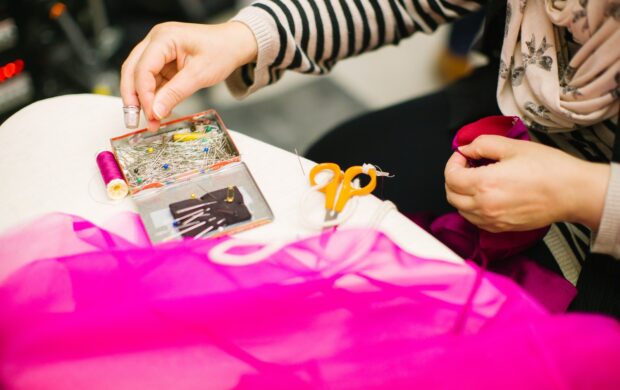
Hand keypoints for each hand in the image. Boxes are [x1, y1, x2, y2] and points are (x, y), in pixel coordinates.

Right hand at [120, 21, 257, 130]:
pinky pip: (151, 80)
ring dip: (142, 100)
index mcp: (164, 38)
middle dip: (132, 98)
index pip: (143, 68)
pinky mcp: (162, 62)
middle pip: (132, 70)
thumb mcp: (199, 75)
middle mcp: (155, 41)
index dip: (144, 94)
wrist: (233, 44)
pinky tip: (156, 112)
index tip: (150, 114)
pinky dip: (152, 97)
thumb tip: (155, 112)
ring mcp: (157, 51)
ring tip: (150, 121)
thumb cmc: (221, 51)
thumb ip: (175, 93)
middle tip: (133, 121)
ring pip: (138, 77)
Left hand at [444, 135, 609, 231]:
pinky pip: (475, 220)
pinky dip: (472, 208)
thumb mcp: (513, 146)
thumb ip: (482, 145)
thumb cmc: (549, 169)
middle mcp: (485, 206)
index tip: (463, 155)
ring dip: (461, 193)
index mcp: (485, 184)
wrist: (573, 192)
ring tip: (477, 179)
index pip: (450, 176)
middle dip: (454, 177)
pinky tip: (486, 195)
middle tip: (468, 165)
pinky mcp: (501, 228)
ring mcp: (492, 220)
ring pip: (460, 209)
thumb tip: (466, 149)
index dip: (453, 162)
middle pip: (451, 194)